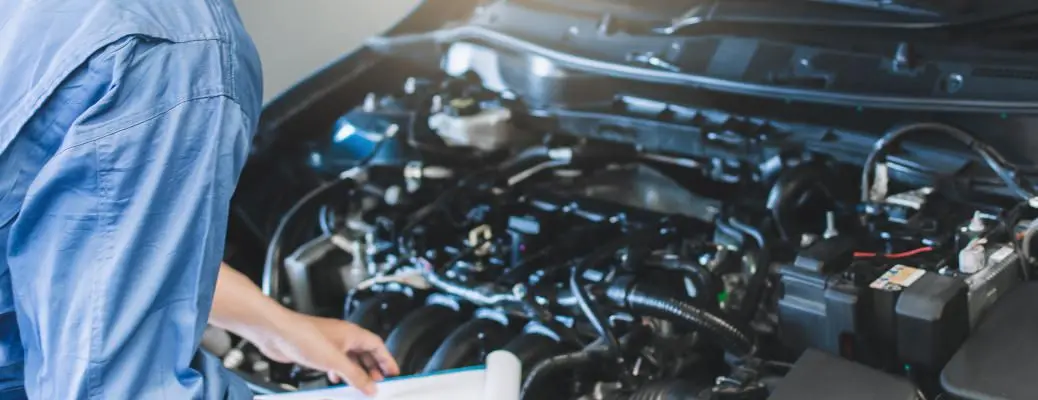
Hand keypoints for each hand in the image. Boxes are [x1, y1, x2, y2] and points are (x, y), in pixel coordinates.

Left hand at [250, 310, 399, 395]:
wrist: (277, 333)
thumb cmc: (304, 336)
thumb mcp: (335, 361)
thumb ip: (355, 375)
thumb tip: (370, 386)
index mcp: (352, 334)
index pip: (378, 346)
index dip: (387, 360)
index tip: (393, 373)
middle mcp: (343, 337)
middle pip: (365, 353)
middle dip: (373, 368)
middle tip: (378, 383)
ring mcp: (330, 343)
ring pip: (350, 359)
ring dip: (356, 372)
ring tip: (360, 385)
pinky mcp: (318, 351)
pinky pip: (335, 362)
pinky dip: (339, 372)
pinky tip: (335, 380)